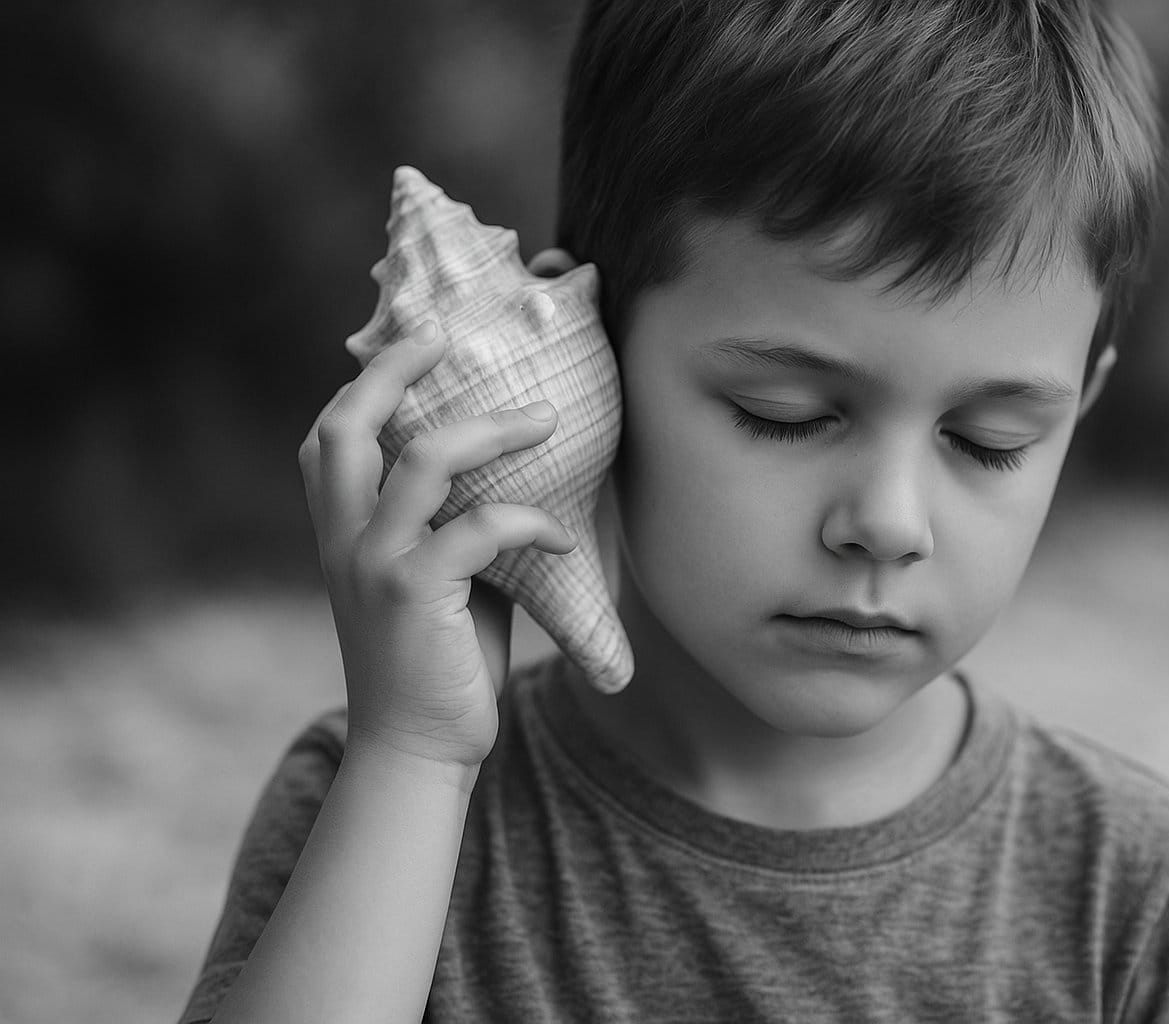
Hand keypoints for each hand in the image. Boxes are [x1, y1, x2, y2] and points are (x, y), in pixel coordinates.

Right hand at [298, 320, 576, 766]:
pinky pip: (481, 527)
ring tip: (547, 418)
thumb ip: (452, 522)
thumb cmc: (439, 658)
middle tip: (454, 343)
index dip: (367, 383)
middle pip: (349, 425)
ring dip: (494, 429)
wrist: (417, 749)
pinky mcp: (412, 596)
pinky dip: (532, 520)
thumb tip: (515, 466)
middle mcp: (343, 539)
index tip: (419, 344)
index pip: (328, 435)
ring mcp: (373, 564)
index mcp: (341, 532)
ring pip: (426, 459)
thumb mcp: (436, 577)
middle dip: (399, 371)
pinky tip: (564, 535)